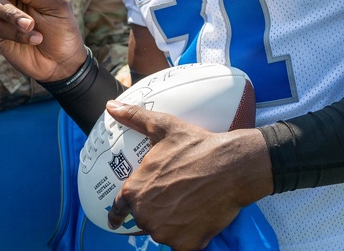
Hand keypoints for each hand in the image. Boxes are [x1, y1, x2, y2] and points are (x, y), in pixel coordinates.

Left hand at [104, 101, 271, 250]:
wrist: (232, 167)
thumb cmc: (197, 146)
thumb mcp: (163, 127)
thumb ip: (134, 118)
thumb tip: (111, 107)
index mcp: (136, 190)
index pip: (118, 208)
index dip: (117, 213)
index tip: (115, 219)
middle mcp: (146, 215)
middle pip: (143, 218)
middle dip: (153, 210)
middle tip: (171, 196)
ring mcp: (166, 233)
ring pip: (161, 231)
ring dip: (169, 223)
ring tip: (187, 204)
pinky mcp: (187, 245)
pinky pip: (181, 243)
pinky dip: (187, 234)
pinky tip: (196, 217)